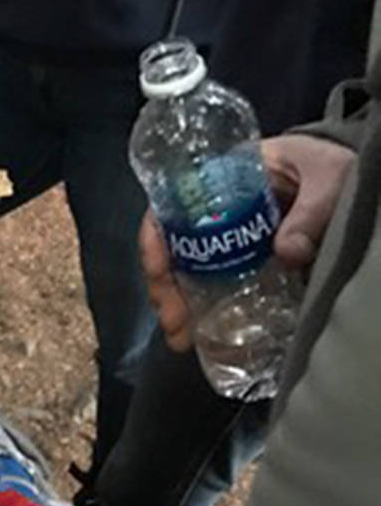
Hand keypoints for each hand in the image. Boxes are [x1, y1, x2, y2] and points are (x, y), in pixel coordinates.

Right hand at [141, 133, 355, 351]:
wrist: (350, 179)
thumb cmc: (328, 168)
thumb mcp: (326, 176)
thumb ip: (310, 212)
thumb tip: (286, 252)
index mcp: (219, 181)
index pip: (169, 207)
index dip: (154, 239)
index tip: (157, 269)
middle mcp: (212, 213)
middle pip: (171, 248)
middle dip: (165, 287)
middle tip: (172, 319)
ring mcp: (226, 242)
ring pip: (186, 272)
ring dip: (178, 306)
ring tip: (181, 338)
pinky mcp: (244, 266)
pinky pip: (213, 288)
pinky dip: (202, 313)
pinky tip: (201, 335)